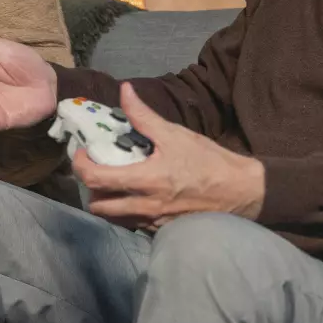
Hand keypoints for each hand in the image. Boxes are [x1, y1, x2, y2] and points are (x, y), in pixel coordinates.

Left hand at [77, 84, 264, 228]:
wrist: (242, 192)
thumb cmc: (210, 162)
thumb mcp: (176, 134)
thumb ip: (144, 115)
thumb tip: (124, 91)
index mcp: (146, 180)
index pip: (96, 179)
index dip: (80, 166)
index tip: (82, 153)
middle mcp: (145, 206)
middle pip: (98, 206)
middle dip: (89, 188)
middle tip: (94, 169)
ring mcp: (153, 222)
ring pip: (113, 219)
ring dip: (105, 202)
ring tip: (111, 183)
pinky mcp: (162, 231)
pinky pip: (132, 225)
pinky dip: (124, 212)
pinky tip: (132, 195)